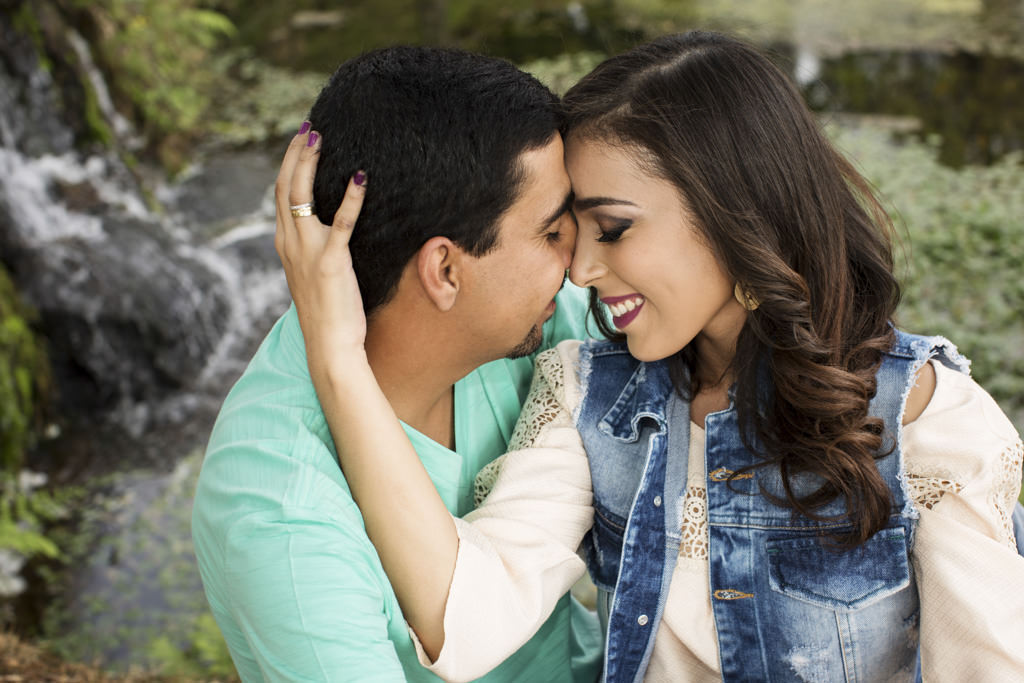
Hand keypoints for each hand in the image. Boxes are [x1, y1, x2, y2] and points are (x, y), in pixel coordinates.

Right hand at [275, 126, 367, 364]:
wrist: (329, 345)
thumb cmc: (326, 313)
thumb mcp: (312, 274)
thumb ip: (312, 250)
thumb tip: (325, 232)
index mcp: (284, 244)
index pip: (280, 194)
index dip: (290, 164)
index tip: (301, 140)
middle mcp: (290, 243)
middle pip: (285, 187)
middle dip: (296, 153)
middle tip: (309, 127)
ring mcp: (308, 251)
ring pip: (301, 196)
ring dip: (310, 163)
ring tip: (320, 137)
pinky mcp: (331, 262)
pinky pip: (342, 223)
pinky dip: (352, 198)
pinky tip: (361, 177)